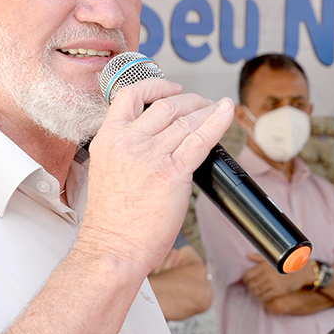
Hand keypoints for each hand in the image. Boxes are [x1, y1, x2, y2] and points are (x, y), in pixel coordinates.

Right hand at [79, 78, 233, 274]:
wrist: (113, 248)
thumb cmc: (112, 221)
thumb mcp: (107, 171)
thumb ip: (127, 149)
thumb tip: (158, 139)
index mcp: (108, 139)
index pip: (130, 96)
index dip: (156, 86)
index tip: (171, 87)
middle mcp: (128, 143)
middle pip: (166, 106)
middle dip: (190, 101)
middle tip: (202, 104)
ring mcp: (150, 157)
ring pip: (186, 120)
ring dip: (206, 111)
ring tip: (217, 110)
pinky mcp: (172, 174)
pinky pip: (200, 139)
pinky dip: (217, 122)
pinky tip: (226, 112)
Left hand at [242, 252, 309, 303]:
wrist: (302, 271)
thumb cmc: (287, 264)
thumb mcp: (273, 258)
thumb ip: (259, 257)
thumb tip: (247, 255)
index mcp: (264, 266)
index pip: (248, 275)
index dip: (245, 278)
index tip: (247, 280)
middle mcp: (267, 275)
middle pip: (251, 284)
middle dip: (250, 286)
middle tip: (252, 286)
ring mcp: (273, 283)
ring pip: (257, 292)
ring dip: (255, 292)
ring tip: (258, 291)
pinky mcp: (279, 291)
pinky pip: (265, 297)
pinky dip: (262, 297)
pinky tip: (264, 295)